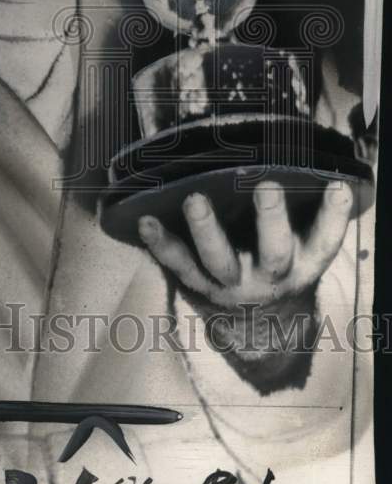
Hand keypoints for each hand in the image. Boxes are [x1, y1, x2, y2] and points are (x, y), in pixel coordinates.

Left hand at [138, 179, 352, 308]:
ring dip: (207, 230)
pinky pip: (178, 264)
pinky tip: (145, 220)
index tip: (337, 186)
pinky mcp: (198, 283)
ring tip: (195, 200)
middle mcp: (270, 276)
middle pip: (274, 253)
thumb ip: (311, 209)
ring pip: (220, 261)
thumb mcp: (304, 242)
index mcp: (303, 263)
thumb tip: (324, 162)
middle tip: (267, 185)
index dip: (334, 216)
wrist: (258, 321)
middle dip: (272, 220)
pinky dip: (161, 243)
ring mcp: (232, 282)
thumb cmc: (280, 258)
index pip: (325, 242)